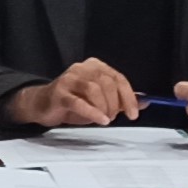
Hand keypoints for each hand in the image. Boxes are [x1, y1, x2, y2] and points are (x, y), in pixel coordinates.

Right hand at [5, 58, 139, 129]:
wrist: (43, 105)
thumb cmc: (73, 102)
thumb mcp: (101, 101)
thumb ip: (121, 100)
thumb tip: (145, 102)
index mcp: (95, 66)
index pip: (118, 78)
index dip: (129, 97)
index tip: (134, 113)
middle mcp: (82, 68)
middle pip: (107, 82)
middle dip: (115, 103)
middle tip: (114, 117)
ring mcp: (69, 78)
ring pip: (94, 89)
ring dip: (104, 107)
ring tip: (105, 119)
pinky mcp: (59, 92)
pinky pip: (79, 101)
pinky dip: (93, 112)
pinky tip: (101, 121)